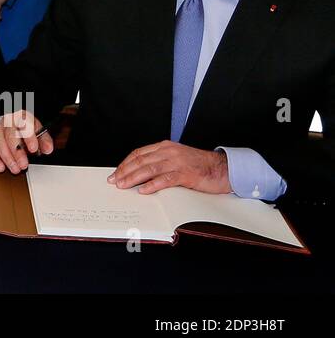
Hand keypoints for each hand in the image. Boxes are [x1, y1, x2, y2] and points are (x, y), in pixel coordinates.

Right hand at [0, 110, 53, 174]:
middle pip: (9, 135)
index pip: (24, 124)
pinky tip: (1, 167)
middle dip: (17, 152)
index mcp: (21, 116)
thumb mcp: (39, 131)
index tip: (33, 149)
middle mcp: (7, 121)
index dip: (29, 137)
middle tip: (24, 164)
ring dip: (7, 158)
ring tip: (15, 169)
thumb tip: (47, 149)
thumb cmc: (28, 129)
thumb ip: (44, 140)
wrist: (15, 125)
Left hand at [109, 141, 230, 194]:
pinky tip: (144, 190)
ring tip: (123, 185)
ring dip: (133, 178)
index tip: (116, 173)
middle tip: (114, 181)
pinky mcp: (186, 174)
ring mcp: (177, 162)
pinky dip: (152, 185)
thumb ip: (160, 162)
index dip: (125, 163)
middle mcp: (169, 152)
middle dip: (125, 171)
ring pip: (149, 169)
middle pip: (141, 161)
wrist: (223, 168)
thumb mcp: (177, 159)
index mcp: (165, 147)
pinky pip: (166, 179)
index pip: (139, 154)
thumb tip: (140, 174)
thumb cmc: (200, 165)